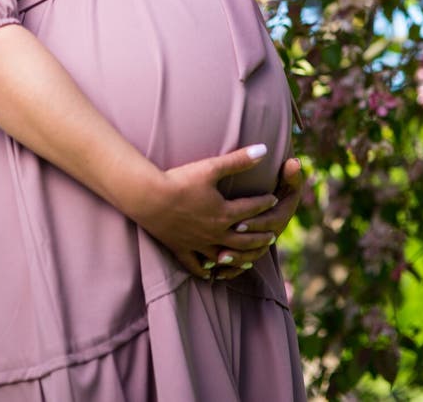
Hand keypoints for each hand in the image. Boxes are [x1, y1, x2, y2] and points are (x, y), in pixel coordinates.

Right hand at [134, 144, 280, 279]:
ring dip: (239, 257)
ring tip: (249, 259)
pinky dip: (204, 270)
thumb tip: (264, 149)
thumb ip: (238, 160)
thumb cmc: (180, 180)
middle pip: (244, 238)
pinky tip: (210, 273)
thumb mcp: (211, 167)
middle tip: (272, 237)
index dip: (264, 203)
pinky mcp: (180, 248)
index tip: (273, 200)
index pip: (252, 209)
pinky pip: (195, 265)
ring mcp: (198, 243)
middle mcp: (215, 232)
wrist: (149, 197)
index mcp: (225, 213)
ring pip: (224, 256)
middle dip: (260, 237)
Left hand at [210, 156, 302, 280]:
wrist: (282, 200)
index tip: (238, 222)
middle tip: (223, 247)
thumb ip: (289, 173)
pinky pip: (241, 267)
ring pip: (249, 257)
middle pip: (257, 244)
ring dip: (236, 260)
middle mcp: (271, 234)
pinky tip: (215, 272)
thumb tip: (295, 161)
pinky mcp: (249, 250)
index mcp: (280, 217)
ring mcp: (260, 243)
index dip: (255, 223)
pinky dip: (230, 271)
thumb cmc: (285, 186)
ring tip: (219, 259)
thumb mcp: (287, 180)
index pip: (269, 223)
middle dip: (241, 245)